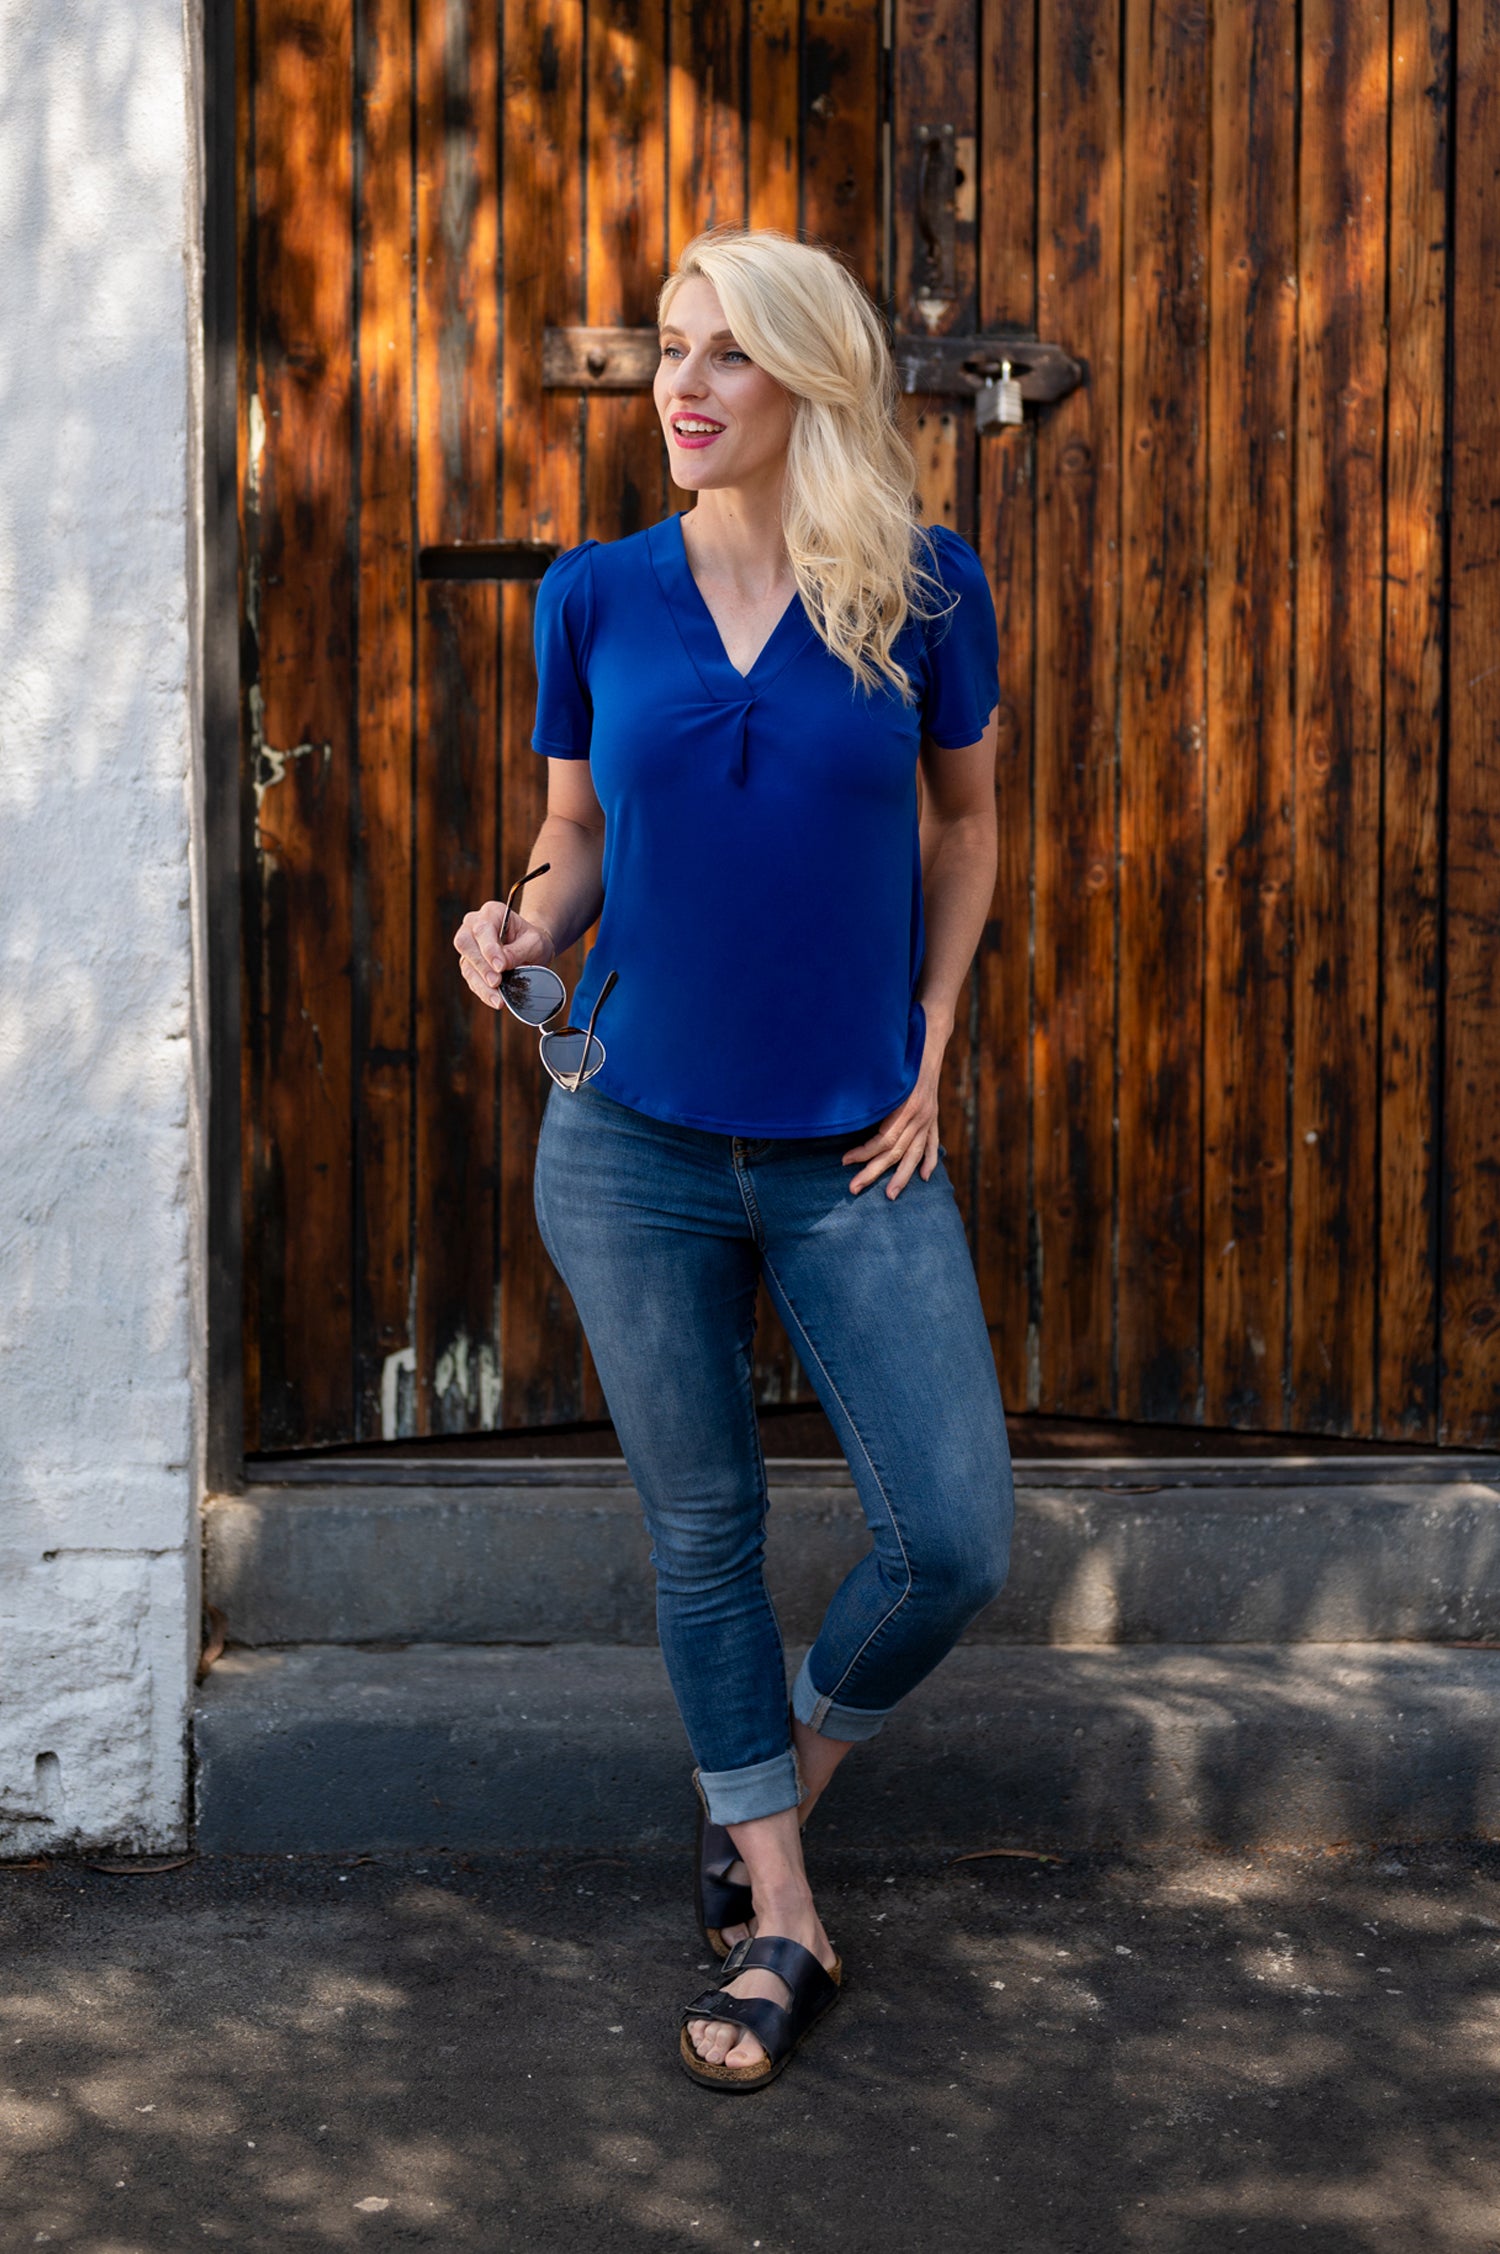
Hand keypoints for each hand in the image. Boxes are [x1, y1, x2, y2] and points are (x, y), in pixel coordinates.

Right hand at [453, 900, 556, 1010]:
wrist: (532, 950)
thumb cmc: (534, 941)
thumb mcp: (535, 943)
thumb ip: (518, 951)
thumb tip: (501, 966)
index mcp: (491, 913)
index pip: (482, 928)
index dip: (488, 948)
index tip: (500, 966)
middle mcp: (474, 926)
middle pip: (465, 943)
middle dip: (481, 965)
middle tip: (496, 982)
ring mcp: (469, 947)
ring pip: (466, 964)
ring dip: (481, 983)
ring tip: (498, 999)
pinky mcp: (470, 966)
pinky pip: (471, 979)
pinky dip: (483, 992)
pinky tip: (496, 1000)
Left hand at [842, 1019, 948, 1197]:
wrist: (929, 1040)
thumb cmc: (899, 1055)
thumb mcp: (882, 1075)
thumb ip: (869, 1095)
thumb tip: (841, 1110)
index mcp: (905, 1107)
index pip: (883, 1141)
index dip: (863, 1153)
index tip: (844, 1161)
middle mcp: (920, 1116)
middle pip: (896, 1153)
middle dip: (874, 1172)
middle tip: (854, 1188)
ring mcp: (929, 1118)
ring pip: (915, 1154)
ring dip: (902, 1177)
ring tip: (889, 1194)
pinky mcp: (934, 1117)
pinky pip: (932, 1144)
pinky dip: (929, 1161)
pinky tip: (923, 1177)